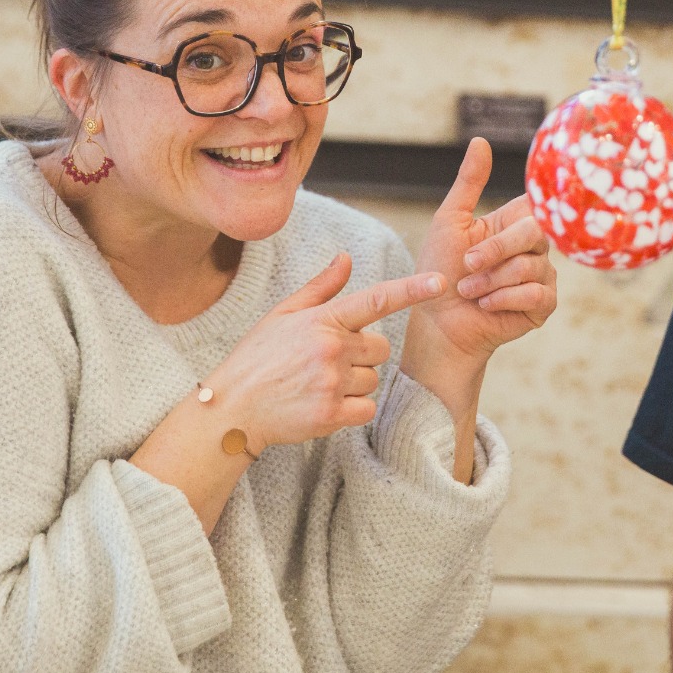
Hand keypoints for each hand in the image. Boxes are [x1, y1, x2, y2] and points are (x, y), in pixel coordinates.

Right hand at [211, 254, 444, 447]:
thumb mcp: (283, 315)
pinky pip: (367, 408)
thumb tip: (346, 258)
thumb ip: (321, 288)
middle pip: (381, 347)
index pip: (375, 300)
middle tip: (329, 360)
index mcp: (321, 320)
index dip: (411, 290)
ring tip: (320, 383)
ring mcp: (331, 383)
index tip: (440, 283)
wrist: (231, 409)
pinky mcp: (331, 414)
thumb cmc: (257, 358)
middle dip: (364, 353)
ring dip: (356, 382)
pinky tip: (325, 404)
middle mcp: (330, 349)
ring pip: (374, 379)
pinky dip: (353, 409)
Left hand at [406, 138, 557, 373]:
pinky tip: (487, 305)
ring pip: (530, 266)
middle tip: (467, 264)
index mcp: (512, 224)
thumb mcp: (449, 221)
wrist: (437, 323)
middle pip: (534, 232)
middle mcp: (532, 247)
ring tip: (469, 290)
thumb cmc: (439, 272)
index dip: (529, 208)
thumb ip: (469, 182)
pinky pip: (536, 292)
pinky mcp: (543, 304)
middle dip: (496, 249)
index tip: (518, 214)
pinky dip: (504, 298)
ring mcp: (541, 275)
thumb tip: (480, 141)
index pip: (533, 205)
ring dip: (490, 280)